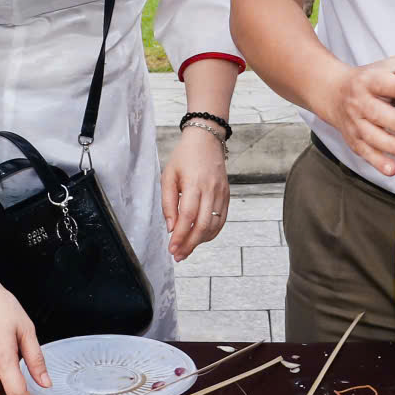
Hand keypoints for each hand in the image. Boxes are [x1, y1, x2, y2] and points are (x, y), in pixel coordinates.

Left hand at [161, 125, 230, 260]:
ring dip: (200, 241)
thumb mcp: (168, 175)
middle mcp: (210, 190)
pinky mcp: (226, 195)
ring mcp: (221, 193)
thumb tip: (171, 227)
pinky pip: (221, 220)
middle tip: (178, 255)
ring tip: (186, 249)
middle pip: (202, 225)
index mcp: (193, 184)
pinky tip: (200, 238)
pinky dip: (211, 233)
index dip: (180, 236)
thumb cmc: (184, 156)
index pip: (188, 217)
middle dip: (190, 244)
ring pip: (214, 226)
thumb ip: (168, 203)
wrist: (207, 140)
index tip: (172, 249)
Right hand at [320, 54, 394, 177]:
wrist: (332, 92)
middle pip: (378, 113)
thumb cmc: (371, 79)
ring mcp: (355, 123)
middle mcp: (359, 102)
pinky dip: (378, 162)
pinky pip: (365, 152)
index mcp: (369, 80)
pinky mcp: (354, 140)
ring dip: (393, 146)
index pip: (382, 82)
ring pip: (372, 136)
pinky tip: (393, 170)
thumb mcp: (388, 66)